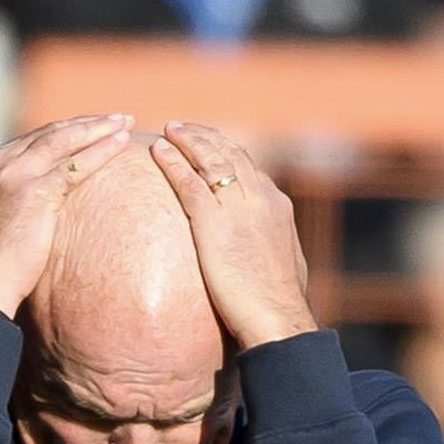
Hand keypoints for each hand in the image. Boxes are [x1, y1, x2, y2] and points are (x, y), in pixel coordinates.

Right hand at [0, 113, 134, 315]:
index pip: (37, 138)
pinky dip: (101, 152)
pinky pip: (76, 166)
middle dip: (89, 122)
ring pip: (65, 141)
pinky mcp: (34, 191)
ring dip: (99, 129)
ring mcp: (15, 173)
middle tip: (119, 117)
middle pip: (53, 132)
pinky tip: (121, 145)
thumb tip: (46, 201)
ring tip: (126, 122)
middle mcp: (1, 161)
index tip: (95, 126)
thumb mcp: (3, 217)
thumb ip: (19, 197)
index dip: (70, 130)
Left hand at [150, 122, 316, 349]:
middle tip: (182, 128)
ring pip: (209, 159)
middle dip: (205, 136)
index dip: (226, 151)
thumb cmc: (280, 301)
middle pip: (230, 153)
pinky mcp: (214, 223)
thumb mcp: (286, 260)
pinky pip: (189, 182)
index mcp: (277, 205)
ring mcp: (238, 207)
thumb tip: (270, 245)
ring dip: (186, 140)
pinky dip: (172, 162)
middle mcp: (260, 197)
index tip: (209, 144)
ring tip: (167, 129)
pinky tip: (158, 151)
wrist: (278, 316)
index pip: (249, 166)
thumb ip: (273, 242)